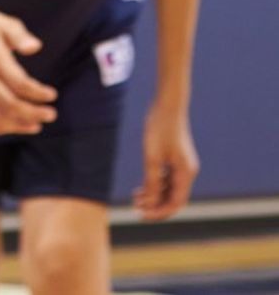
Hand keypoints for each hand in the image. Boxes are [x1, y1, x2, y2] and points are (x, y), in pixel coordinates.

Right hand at [0, 2, 55, 134]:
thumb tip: (35, 47)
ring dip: (17, 125)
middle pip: (8, 104)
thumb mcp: (2, 22)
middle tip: (50, 114)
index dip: (37, 93)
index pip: (18, 83)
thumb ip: (20, 35)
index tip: (52, 94)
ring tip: (36, 125)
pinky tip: (14, 127)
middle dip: (33, 113)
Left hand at [133, 103, 199, 220]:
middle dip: (156, 206)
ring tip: (135, 198)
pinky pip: (168, 179)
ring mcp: (182, 165)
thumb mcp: (151, 157)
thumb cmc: (159, 129)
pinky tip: (141, 188)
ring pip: (170, 189)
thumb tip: (151, 203)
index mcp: (185, 173)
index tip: (142, 215)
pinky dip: (156, 185)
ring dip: (154, 196)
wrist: (167, 106)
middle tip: (136, 208)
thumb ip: (151, 181)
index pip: (176, 203)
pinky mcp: (176, 159)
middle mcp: (187, 171)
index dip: (160, 212)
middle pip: (174, 198)